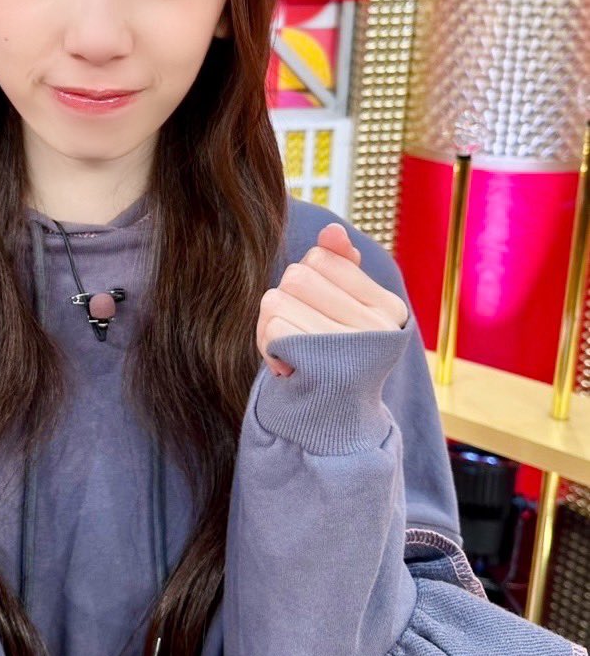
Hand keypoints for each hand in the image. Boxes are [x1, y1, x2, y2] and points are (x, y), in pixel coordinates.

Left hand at [257, 222, 409, 376]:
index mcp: (388, 307)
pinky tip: (286, 366)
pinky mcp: (322, 369)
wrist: (331, 425)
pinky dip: (267, 346)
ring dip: (270, 326)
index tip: (315, 314)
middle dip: (285, 301)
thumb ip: (340, 269)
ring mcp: (352, 348)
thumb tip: (331, 230)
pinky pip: (273, 329)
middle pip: (297, 275)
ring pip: (277, 300)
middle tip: (297, 334)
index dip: (306, 281)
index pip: (321, 258)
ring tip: (291, 353)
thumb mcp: (343, 312)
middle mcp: (377, 327)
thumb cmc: (333, 359)